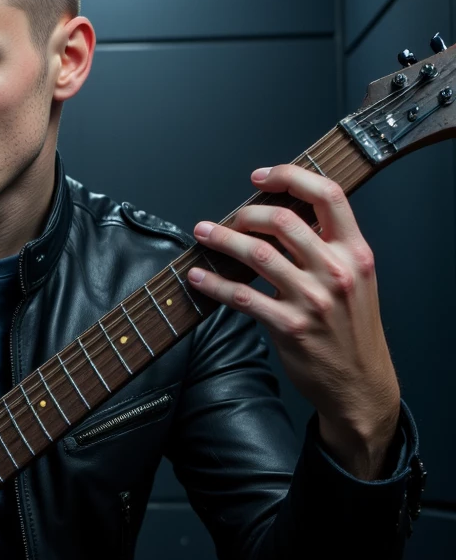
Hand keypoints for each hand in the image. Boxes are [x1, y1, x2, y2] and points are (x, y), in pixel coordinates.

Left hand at [187, 164, 400, 479]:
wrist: (360, 382)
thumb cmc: (352, 329)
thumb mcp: (357, 279)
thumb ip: (329, 247)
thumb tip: (282, 217)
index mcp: (356, 251)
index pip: (328, 194)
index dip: (290, 177)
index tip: (261, 177)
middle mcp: (336, 270)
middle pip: (283, 220)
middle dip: (246, 213)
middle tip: (229, 217)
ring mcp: (312, 299)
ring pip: (257, 254)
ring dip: (223, 240)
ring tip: (204, 233)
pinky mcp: (288, 326)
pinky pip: (241, 296)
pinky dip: (213, 284)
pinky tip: (198, 277)